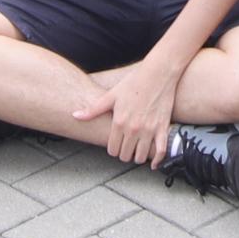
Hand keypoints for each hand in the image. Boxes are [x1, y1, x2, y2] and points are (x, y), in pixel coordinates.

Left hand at [81, 48, 188, 165]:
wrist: (158, 74)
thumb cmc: (134, 82)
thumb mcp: (111, 95)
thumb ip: (93, 109)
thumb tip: (75, 115)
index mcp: (119, 122)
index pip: (112, 150)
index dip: (113, 149)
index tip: (116, 145)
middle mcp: (133, 129)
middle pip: (125, 156)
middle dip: (124, 153)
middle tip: (126, 147)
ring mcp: (149, 130)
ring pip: (141, 157)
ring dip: (138, 157)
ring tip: (137, 150)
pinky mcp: (162, 128)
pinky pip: (161, 151)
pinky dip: (157, 160)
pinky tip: (153, 163)